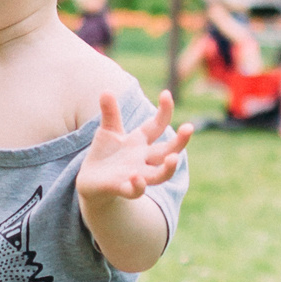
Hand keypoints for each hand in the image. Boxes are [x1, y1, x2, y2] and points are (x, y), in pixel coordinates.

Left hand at [78, 87, 189, 207]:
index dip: (164, 110)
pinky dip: (137, 185)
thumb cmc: (105, 154)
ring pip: (159, 175)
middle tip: (189, 127)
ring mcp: (135, 175)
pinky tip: (135, 177)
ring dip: (168, 168)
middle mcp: (143, 159)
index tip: (166, 94)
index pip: (158, 125)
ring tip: (174, 158)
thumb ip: (110, 113)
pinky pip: (135, 191)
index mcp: (140, 141)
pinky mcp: (122, 188)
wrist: (91, 181)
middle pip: (167, 150)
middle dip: (180, 140)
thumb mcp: (108, 130)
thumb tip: (106, 90)